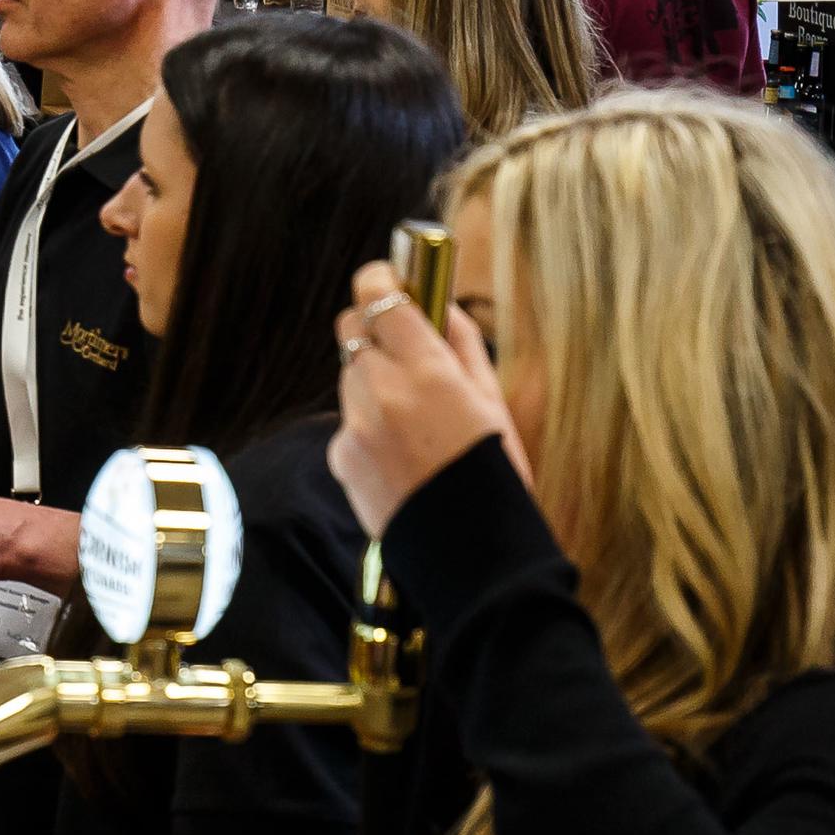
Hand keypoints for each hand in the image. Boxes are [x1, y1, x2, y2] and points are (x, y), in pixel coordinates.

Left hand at [327, 258, 522, 538]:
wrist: (473, 554)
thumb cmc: (495, 470)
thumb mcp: (492, 399)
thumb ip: (460, 341)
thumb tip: (436, 301)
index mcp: (427, 371)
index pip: (379, 297)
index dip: (380, 281)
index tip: (388, 280)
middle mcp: (382, 392)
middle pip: (351, 329)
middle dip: (372, 329)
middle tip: (400, 347)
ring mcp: (354, 426)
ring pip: (349, 377)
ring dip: (372, 382)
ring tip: (414, 419)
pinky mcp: (339, 457)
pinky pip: (348, 422)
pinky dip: (367, 426)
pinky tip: (401, 455)